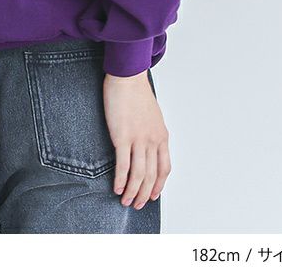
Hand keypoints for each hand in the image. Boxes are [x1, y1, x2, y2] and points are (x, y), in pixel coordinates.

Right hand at [103, 72, 170, 207]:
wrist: (128, 77)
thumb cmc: (136, 93)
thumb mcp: (152, 115)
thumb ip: (152, 132)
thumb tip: (147, 145)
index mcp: (162, 136)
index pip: (165, 168)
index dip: (159, 185)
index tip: (154, 195)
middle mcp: (153, 140)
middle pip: (151, 176)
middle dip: (145, 194)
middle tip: (137, 204)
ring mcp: (138, 139)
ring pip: (138, 175)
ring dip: (133, 192)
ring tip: (126, 201)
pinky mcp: (122, 136)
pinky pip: (123, 165)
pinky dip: (121, 180)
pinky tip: (117, 188)